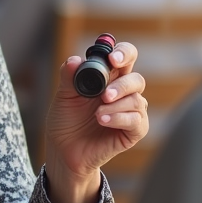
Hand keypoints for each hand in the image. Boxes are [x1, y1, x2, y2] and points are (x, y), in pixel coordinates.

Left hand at [42, 41, 148, 202]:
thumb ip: (69, 77)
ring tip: (97, 114)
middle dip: (122, 84)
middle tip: (105, 94)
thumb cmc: (66, 120)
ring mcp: (130, 112)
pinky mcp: (133, 131)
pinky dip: (119, 118)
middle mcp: (123, 92)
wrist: (63, 149)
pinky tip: (103, 120)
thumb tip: (75, 60)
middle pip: (136, 79)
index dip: (123, 53)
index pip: (125, 57)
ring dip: (116, 105)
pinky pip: (136, 120)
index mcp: (109, 77)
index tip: (112, 59)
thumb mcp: (63, 96)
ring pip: (138, 100)